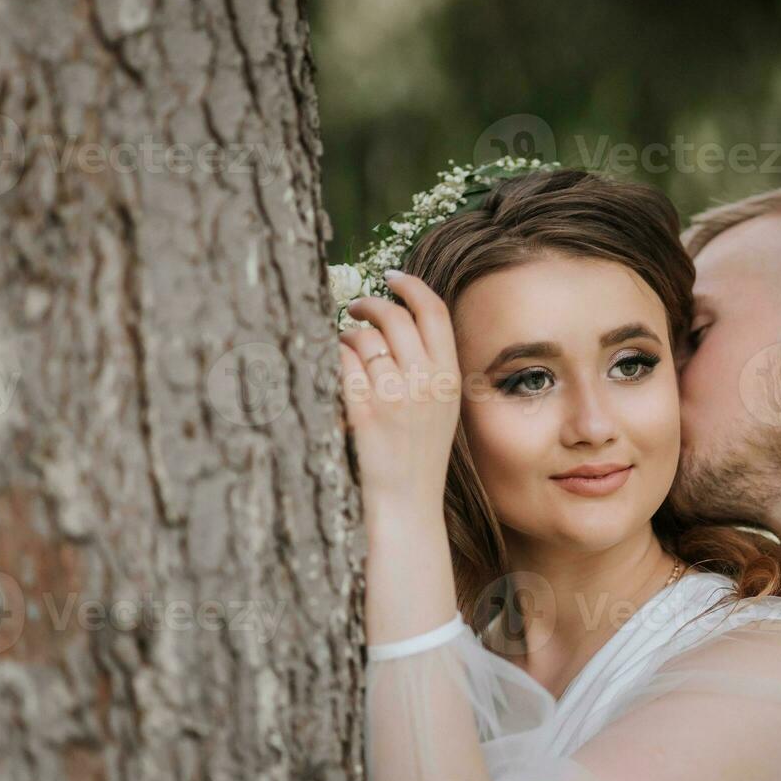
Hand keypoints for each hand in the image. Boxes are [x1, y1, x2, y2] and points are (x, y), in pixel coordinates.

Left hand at [337, 271, 460, 512]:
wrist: (407, 503)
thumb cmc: (419, 455)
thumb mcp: (443, 407)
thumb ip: (431, 366)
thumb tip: (401, 320)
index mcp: (449, 377)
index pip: (433, 312)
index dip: (411, 285)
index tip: (392, 276)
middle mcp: (425, 382)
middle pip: (394, 316)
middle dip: (370, 304)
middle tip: (356, 308)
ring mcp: (394, 397)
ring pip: (364, 337)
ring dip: (347, 334)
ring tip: (343, 346)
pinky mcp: (363, 412)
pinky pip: (341, 363)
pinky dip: (332, 356)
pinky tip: (331, 364)